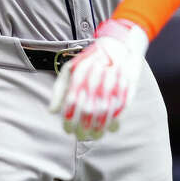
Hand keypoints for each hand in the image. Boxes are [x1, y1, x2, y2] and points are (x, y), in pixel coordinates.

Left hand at [49, 19, 147, 139]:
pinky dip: (115, 123)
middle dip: (83, 129)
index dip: (68, 122)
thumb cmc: (90, 60)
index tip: (68, 131)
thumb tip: (51, 111)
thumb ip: (60, 90)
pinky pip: (121, 110)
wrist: (117, 44)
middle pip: (87, 112)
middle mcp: (95, 79)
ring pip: (104, 114)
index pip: (71, 105)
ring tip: (96, 136)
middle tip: (81, 136)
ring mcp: (113, 84)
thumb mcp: (71, 70)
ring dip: (99, 130)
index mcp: (79, 76)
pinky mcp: (128, 87)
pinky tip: (111, 128)